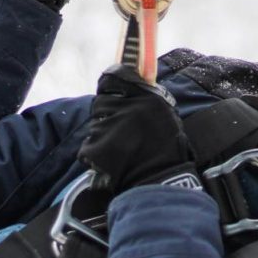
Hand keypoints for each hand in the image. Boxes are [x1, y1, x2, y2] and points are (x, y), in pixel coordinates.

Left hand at [78, 65, 200, 193]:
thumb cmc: (168, 151)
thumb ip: (149, 99)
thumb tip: (131, 85)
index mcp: (146, 98)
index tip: (110, 88)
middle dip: (106, 113)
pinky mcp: (95, 146)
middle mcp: (126, 108)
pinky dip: (96, 153)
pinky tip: (112, 160)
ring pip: (95, 124)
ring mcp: (109, 126)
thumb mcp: (167, 117)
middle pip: (101, 102)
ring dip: (103, 134)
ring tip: (119, 149)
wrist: (160, 181)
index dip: (110, 82)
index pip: (116, 77)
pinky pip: (89, 145)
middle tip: (118, 129)